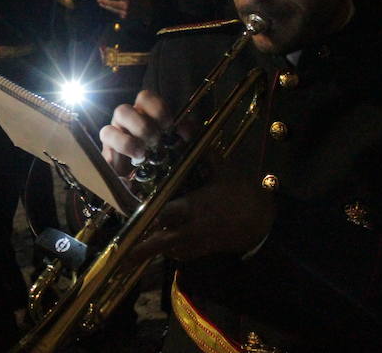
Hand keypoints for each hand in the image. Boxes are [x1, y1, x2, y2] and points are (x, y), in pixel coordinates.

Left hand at [97, 0, 151, 22]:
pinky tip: (110, 8)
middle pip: (112, 4)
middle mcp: (126, 6)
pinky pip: (117, 12)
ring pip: (113, 10)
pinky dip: (114, 10)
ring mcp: (125, 13)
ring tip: (101, 4)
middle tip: (98, 0)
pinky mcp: (125, 17)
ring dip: (107, 6)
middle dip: (104, 1)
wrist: (150, 11)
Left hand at [100, 91, 274, 261]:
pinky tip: (156, 244)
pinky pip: (177, 253)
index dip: (145, 215)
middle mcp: (191, 229)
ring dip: (149, 250)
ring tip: (128, 254)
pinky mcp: (199, 252)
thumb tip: (187, 128)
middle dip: (141, 248)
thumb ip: (202, 153)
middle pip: (160, 243)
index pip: (163, 213)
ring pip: (166, 251)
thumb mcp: (222, 171)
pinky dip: (166, 249)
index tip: (127, 213)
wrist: (260, 223)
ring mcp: (195, 244)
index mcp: (194, 207)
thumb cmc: (240, 194)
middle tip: (121, 254)